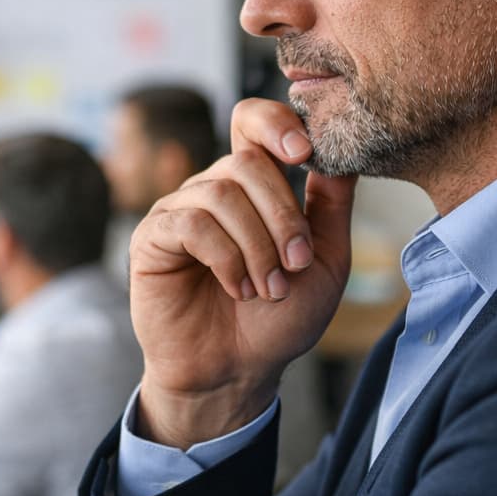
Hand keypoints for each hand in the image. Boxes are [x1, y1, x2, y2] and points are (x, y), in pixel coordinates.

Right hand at [129, 98, 356, 448]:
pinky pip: (191, 224)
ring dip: (256, 246)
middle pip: (247, 162)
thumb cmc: (279, 320)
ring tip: (267, 289)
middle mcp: (212, 188)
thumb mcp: (325, 260)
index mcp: (253, 185)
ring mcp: (179, 210)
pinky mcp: (153, 238)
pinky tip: (236, 288)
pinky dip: (225, 258)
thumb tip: (343, 150)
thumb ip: (331, 204)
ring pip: (221, 194)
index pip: (253, 122)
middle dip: (281, 216)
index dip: (277, 123)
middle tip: (295, 265)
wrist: (237, 372)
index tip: (305, 154)